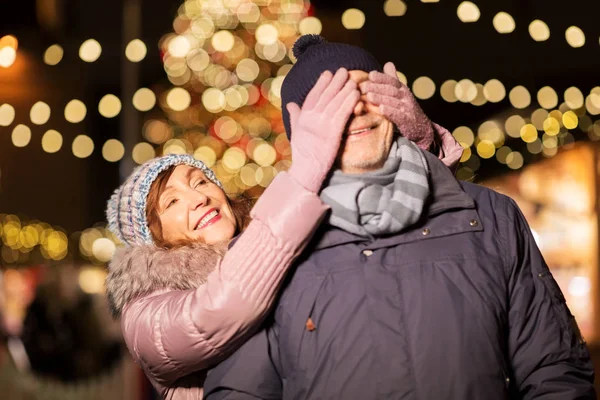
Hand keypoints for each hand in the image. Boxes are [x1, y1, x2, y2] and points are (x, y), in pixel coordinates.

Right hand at [286, 68, 359, 191]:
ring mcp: (323, 124)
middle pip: (326, 95)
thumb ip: (295, 115)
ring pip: (336, 102)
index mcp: (303, 117)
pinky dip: (350, 102)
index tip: (328, 73)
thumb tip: (290, 103)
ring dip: (345, 89)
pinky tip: (356, 94)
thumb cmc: (302, 152)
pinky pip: (343, 113)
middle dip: (335, 82)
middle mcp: (312, 118)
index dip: (321, 83)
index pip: (313, 95)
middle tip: (343, 71)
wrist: (307, 169)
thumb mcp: (295, 131)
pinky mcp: (333, 132)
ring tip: (353, 80)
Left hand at [359, 62, 433, 150]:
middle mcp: (406, 97)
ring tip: (369, 96)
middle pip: (391, 90)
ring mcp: (407, 109)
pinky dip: (391, 112)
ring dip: (381, 98)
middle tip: (364, 86)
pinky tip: (382, 109)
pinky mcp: (408, 121)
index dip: (381, 77)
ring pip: (394, 102)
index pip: (392, 81)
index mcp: (402, 90)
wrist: (421, 128)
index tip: (370, 75)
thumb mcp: (401, 93)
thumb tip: (388, 63)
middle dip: (378, 87)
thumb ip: (393, 80)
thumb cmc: (406, 109)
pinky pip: (399, 116)